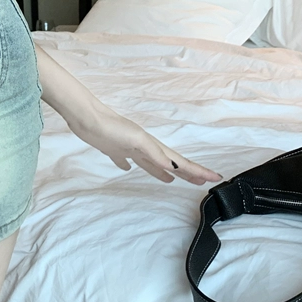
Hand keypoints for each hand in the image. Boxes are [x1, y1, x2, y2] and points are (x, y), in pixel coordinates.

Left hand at [69, 105, 222, 184]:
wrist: (87, 119)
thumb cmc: (111, 127)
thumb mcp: (136, 140)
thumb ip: (153, 153)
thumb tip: (172, 168)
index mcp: (152, 146)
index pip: (180, 161)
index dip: (197, 170)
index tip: (215, 178)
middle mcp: (145, 148)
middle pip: (171, 163)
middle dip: (187, 173)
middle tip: (202, 182)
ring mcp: (130, 148)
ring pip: (152, 163)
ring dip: (165, 172)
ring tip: (172, 180)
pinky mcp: (114, 149)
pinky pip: (127, 160)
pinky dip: (131, 166)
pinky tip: (128, 168)